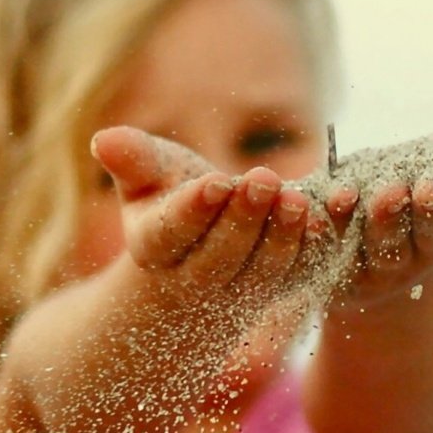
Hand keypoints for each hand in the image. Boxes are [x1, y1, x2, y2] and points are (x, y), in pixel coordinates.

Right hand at [90, 126, 320, 310]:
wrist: (200, 249)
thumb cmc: (168, 198)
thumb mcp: (148, 176)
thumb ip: (133, 159)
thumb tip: (102, 139)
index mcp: (154, 249)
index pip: (170, 234)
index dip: (193, 211)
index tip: (215, 183)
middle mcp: (194, 281)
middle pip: (218, 259)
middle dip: (243, 221)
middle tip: (263, 179)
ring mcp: (238, 292)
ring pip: (261, 274)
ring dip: (282, 238)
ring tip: (299, 199)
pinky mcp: (277, 291)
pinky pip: (299, 276)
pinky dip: (316, 251)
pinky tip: (331, 219)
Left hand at [322, 87, 432, 307]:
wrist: (363, 245)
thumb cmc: (417, 185)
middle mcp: (411, 251)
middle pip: (415, 232)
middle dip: (413, 211)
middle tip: (407, 188)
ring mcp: (369, 267)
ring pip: (369, 246)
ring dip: (363, 222)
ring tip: (353, 194)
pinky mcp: (325, 273)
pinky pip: (317, 252)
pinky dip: (312, 231)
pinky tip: (307, 209)